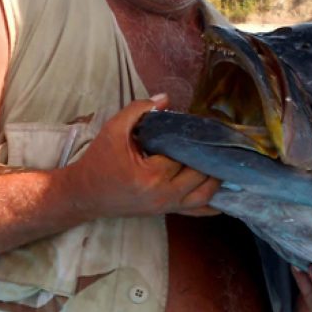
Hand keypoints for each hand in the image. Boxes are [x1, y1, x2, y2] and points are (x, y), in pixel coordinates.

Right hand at [66, 93, 220, 217]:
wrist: (84, 194)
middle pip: (199, 173)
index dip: (193, 139)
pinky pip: (197, 211)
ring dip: (216, 178)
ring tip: (222, 159)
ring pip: (204, 194)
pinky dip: (213, 204)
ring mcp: (166, 206)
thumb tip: (165, 99)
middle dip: (208, 156)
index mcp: (151, 174)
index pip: (183, 153)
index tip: (202, 126)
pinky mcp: (166, 212)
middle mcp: (163, 194)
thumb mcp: (113, 130)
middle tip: (217, 139)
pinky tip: (227, 194)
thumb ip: (138, 111)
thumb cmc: (98, 162)